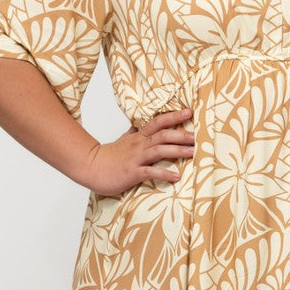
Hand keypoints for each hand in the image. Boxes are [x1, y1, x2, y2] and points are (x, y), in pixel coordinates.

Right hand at [79, 109, 193, 195]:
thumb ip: (134, 132)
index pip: (158, 122)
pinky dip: (165, 174)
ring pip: (159, 151)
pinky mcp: (132, 173)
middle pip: (163, 135)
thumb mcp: (124, 140)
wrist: (91, 167)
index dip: (174, 116)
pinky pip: (150, 172)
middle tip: (198, 136)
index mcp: (139, 137)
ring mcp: (136, 158)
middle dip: (182, 135)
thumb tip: (139, 125)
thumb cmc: (109, 156)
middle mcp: (139, 145)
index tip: (189, 112)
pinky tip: (177, 177)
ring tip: (193, 153)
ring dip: (178, 151)